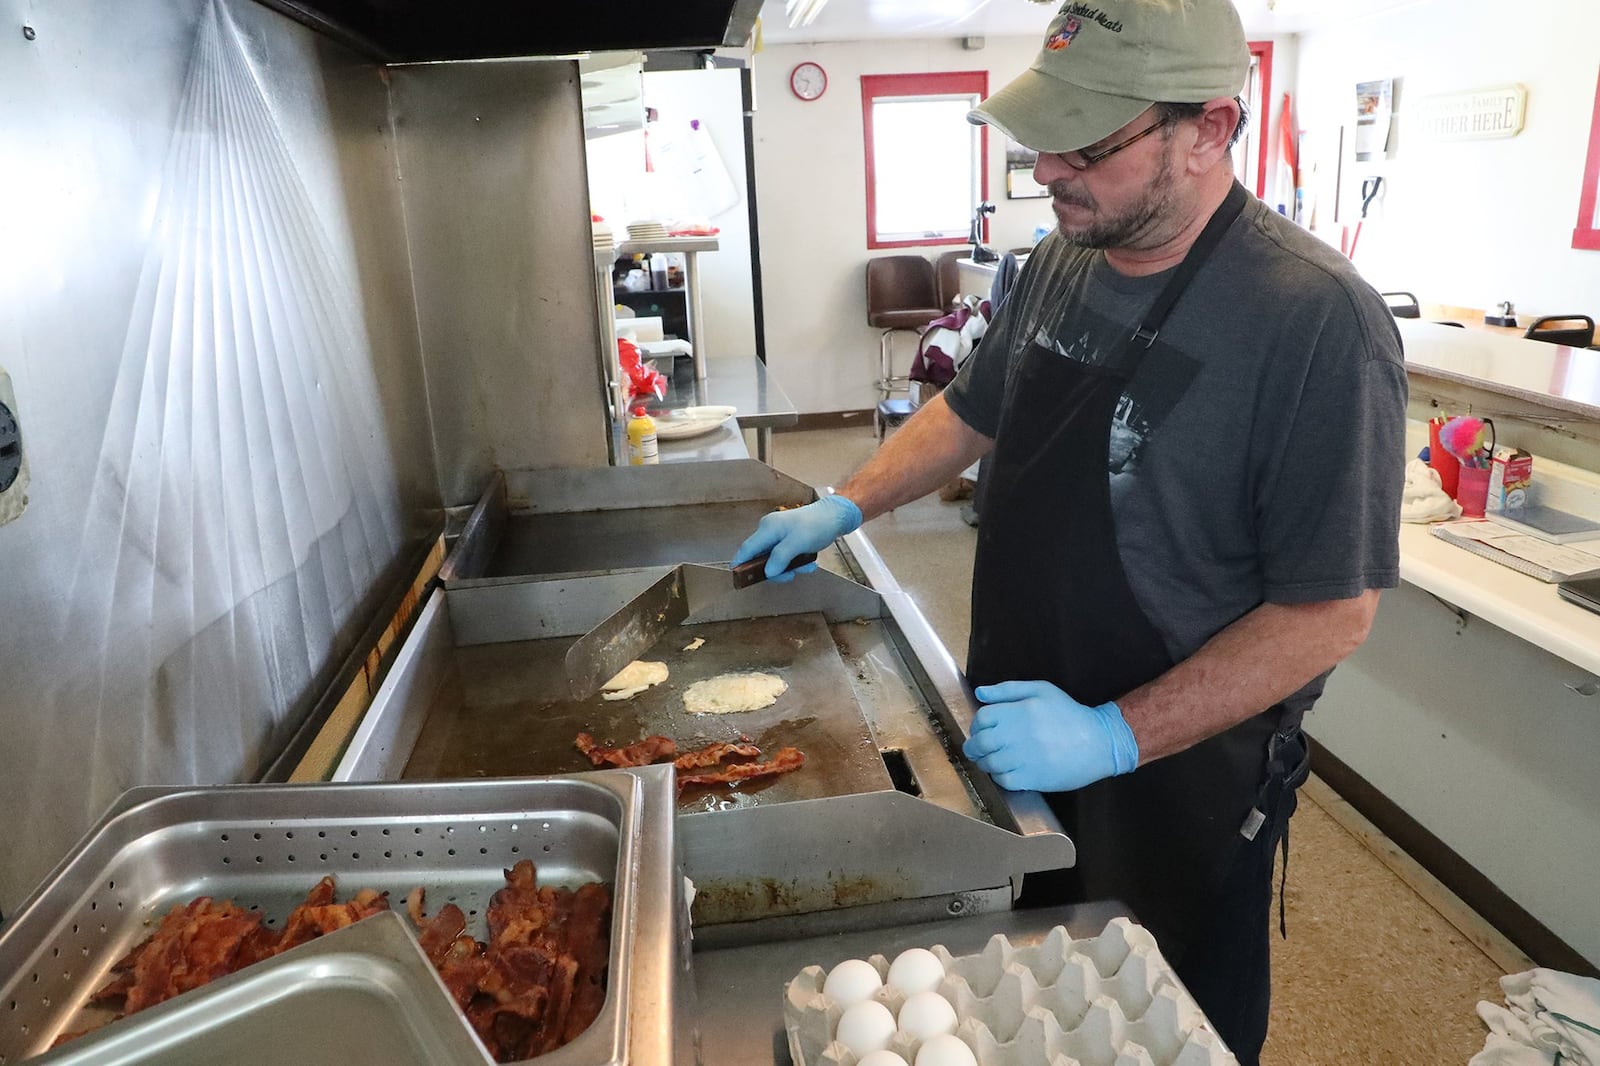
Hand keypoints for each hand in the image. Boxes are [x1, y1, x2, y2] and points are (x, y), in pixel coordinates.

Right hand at [731, 495, 862, 581]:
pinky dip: (795, 561)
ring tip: (806, 566)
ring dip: (790, 567)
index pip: (747, 549)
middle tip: (790, 576)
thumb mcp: (798, 543)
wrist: (835, 516)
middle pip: (761, 557)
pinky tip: (808, 562)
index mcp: (768, 529)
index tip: (737, 578)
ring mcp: (778, 534)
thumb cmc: (817, 525)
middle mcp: (769, 530)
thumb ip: (780, 557)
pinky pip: (785, 555)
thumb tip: (768, 572)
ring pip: (775, 558)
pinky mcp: (788, 538)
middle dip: (776, 570)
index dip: (740, 564)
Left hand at [962, 681, 1138, 792]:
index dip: (977, 725)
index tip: (980, 730)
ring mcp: (1024, 758)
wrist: (1099, 742)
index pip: (982, 719)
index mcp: (1019, 711)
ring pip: (989, 763)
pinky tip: (1007, 771)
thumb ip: (1008, 690)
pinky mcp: (1031, 778)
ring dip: (985, 762)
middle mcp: (1018, 734)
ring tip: (992, 760)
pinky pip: (1003, 780)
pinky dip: (999, 777)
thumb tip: (980, 694)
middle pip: (981, 742)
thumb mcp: (1041, 691)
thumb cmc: (1069, 714)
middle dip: (974, 747)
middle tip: (978, 749)